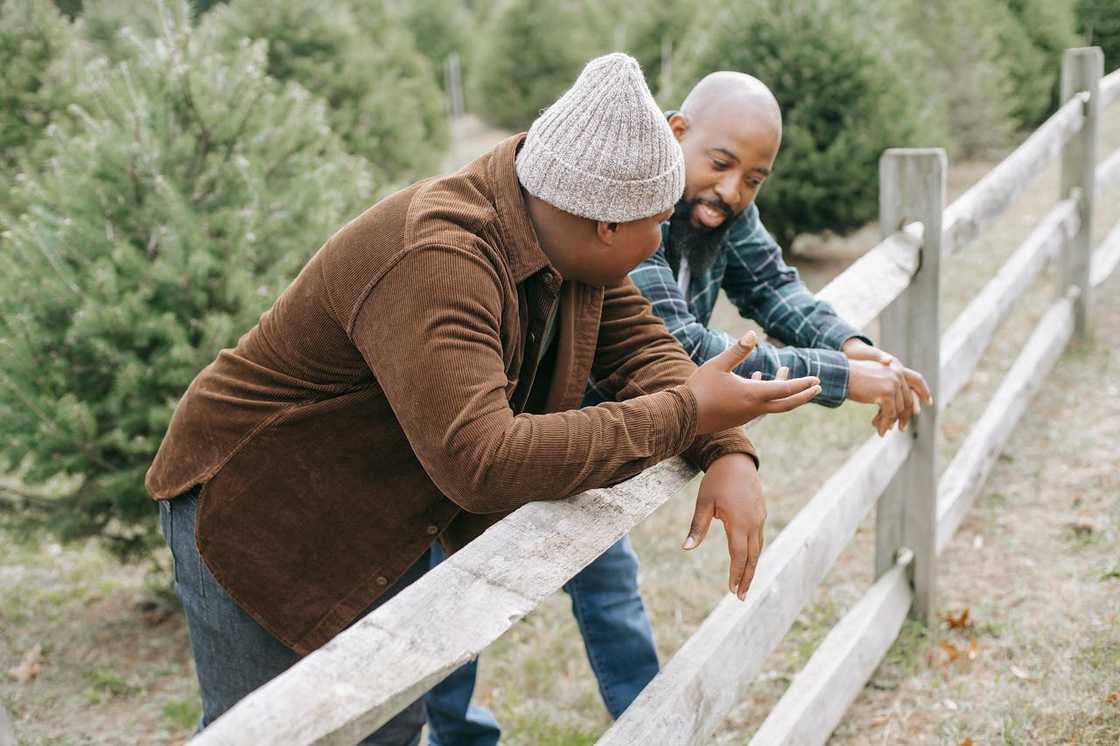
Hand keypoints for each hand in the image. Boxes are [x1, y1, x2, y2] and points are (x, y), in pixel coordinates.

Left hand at [683, 453, 764, 600]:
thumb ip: (697, 527)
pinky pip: (759, 538)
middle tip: (740, 596)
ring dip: (752, 567)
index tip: (731, 590)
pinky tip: (748, 559)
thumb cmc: (717, 481)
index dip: (736, 574)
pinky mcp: (760, 513)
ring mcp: (759, 518)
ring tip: (745, 583)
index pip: (739, 555)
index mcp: (739, 522)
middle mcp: (753, 523)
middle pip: (752, 557)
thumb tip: (686, 548)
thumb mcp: (704, 503)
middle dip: (747, 577)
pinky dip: (754, 552)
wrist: (736, 460)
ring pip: (758, 548)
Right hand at [687, 331, 821, 433]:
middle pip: (786, 404)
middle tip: (817, 388)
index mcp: (753, 394)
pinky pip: (758, 405)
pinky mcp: (737, 418)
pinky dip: (765, 393)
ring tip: (786, 375)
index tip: (817, 380)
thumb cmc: (700, 389)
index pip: (785, 389)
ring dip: (783, 392)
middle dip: (804, 395)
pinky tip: (755, 377)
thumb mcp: (717, 365)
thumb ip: (738, 350)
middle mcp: (754, 407)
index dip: (802, 384)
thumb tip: (753, 334)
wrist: (682, 417)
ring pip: (772, 404)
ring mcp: (746, 415)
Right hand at [843, 340, 932, 435]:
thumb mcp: (873, 378)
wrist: (840, 374)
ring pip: (898, 409)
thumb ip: (886, 385)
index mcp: (896, 368)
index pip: (917, 380)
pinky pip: (889, 413)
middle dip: (903, 417)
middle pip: (907, 400)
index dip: (924, 391)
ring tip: (881, 430)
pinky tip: (878, 430)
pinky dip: (884, 423)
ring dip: (889, 422)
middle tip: (900, 429)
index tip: (929, 403)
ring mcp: (893, 384)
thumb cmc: (852, 377)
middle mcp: (898, 375)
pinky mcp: (887, 393)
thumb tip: (894, 402)